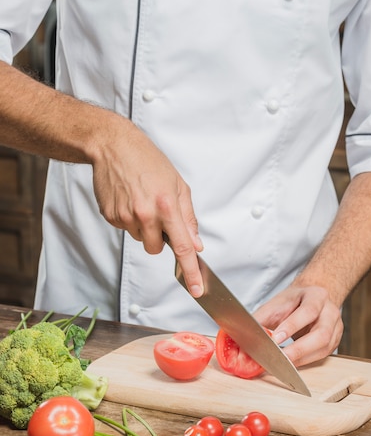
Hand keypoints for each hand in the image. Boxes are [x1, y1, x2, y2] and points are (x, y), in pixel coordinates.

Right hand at [91, 115, 203, 295]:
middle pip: (155, 249)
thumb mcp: (178, 185)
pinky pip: (125, 229)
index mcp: (166, 205)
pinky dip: (129, 219)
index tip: (196, 289)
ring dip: (143, 227)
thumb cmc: (148, 162)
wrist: (113, 147)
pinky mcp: (110, 216)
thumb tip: (196, 244)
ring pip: (140, 239)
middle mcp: (145, 214)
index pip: (182, 247)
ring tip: (141, 200)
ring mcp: (125, 216)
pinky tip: (128, 199)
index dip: (191, 271)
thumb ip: (188, 218)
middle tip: (157, 214)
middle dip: (159, 239)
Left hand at [252, 283, 342, 366]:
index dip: (292, 326)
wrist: (309, 299)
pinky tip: (292, 363)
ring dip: (302, 358)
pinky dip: (305, 361)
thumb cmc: (292, 302)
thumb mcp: (275, 304)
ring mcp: (336, 327)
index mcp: (317, 296)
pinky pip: (322, 355)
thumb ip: (261, 319)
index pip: (308, 311)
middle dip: (299, 349)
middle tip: (280, 359)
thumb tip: (244, 336)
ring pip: (324, 347)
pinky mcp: (334, 341)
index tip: (275, 339)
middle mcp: (330, 311)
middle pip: (322, 333)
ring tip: (283, 364)